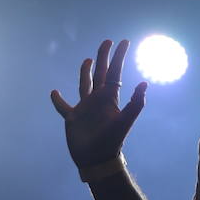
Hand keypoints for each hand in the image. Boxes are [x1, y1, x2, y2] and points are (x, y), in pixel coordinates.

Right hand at [50, 39, 147, 168]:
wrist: (97, 159)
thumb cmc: (112, 140)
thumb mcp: (125, 120)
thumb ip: (135, 103)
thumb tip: (145, 82)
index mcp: (110, 98)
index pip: (116, 72)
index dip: (119, 57)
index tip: (124, 42)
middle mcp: (98, 99)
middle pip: (101, 73)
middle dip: (104, 58)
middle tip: (107, 41)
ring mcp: (85, 108)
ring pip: (85, 85)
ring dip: (85, 72)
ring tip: (87, 60)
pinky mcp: (72, 118)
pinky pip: (63, 106)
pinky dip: (58, 100)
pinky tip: (54, 92)